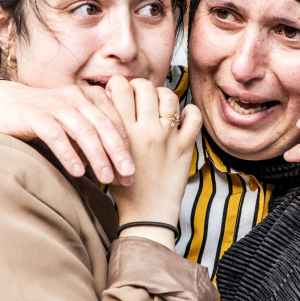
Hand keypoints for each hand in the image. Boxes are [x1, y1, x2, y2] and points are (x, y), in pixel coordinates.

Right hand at [0, 79, 133, 184]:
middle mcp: (76, 97)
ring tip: (106, 178)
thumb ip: (95, 137)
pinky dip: (69, 154)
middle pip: (104, 126)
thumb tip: (117, 167)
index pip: (115, 121)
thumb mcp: (75, 124)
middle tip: (127, 175)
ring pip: (83, 130)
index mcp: (90, 97)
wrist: (6, 104)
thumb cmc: (46, 118)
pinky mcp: (36, 115)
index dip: (127, 147)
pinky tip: (78, 171)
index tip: (133, 172)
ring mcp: (56, 105)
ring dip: (97, 156)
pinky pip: (56, 135)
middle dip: (118, 153)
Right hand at [106, 76, 201, 248]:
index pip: (120, 88)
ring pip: (169, 96)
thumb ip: (106, 130)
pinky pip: (193, 117)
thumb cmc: (121, 188)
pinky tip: (180, 116)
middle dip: (139, 86)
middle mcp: (146, 131)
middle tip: (138, 96)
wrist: (146, 216)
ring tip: (158, 104)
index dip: (118, 84)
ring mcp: (167, 138)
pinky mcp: (184, 147)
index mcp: (123, 132)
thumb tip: (105, 101)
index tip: (119, 92)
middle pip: (144, 87)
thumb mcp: (105, 156)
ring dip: (163, 95)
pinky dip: (189, 112)